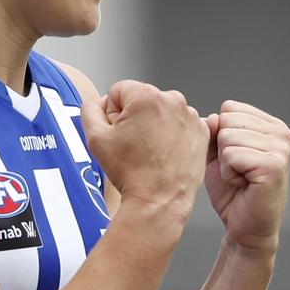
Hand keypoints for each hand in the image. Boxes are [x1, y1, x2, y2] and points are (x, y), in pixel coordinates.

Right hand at [82, 80, 209, 221]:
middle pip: (141, 99)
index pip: (118, 91)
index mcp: (145, 97)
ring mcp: (190, 115)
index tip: (117, 130)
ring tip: (148, 151)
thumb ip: (89, 110)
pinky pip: (178, 124)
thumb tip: (97, 104)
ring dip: (153, 125)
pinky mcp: (200, 131)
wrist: (159, 199)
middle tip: (131, 143)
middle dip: (133, 117)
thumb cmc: (133, 173)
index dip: (112, 112)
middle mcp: (172, 100)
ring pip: (160, 111)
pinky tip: (163, 152)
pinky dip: (171, 135)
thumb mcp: (95, 138)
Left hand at [204, 100, 289, 252]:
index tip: (234, 158)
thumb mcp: (216, 153)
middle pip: (226, 120)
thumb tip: (212, 117)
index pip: (229, 108)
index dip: (220, 135)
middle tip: (238, 171)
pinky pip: (231, 155)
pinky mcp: (273, 165)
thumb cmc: (232, 191)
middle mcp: (282, 132)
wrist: (244, 227)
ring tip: (241, 178)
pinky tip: (243, 185)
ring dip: (225, 163)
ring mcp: (281, 148)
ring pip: (226, 137)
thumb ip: (213, 130)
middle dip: (222, 149)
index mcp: (271, 125)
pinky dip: (229, 174)